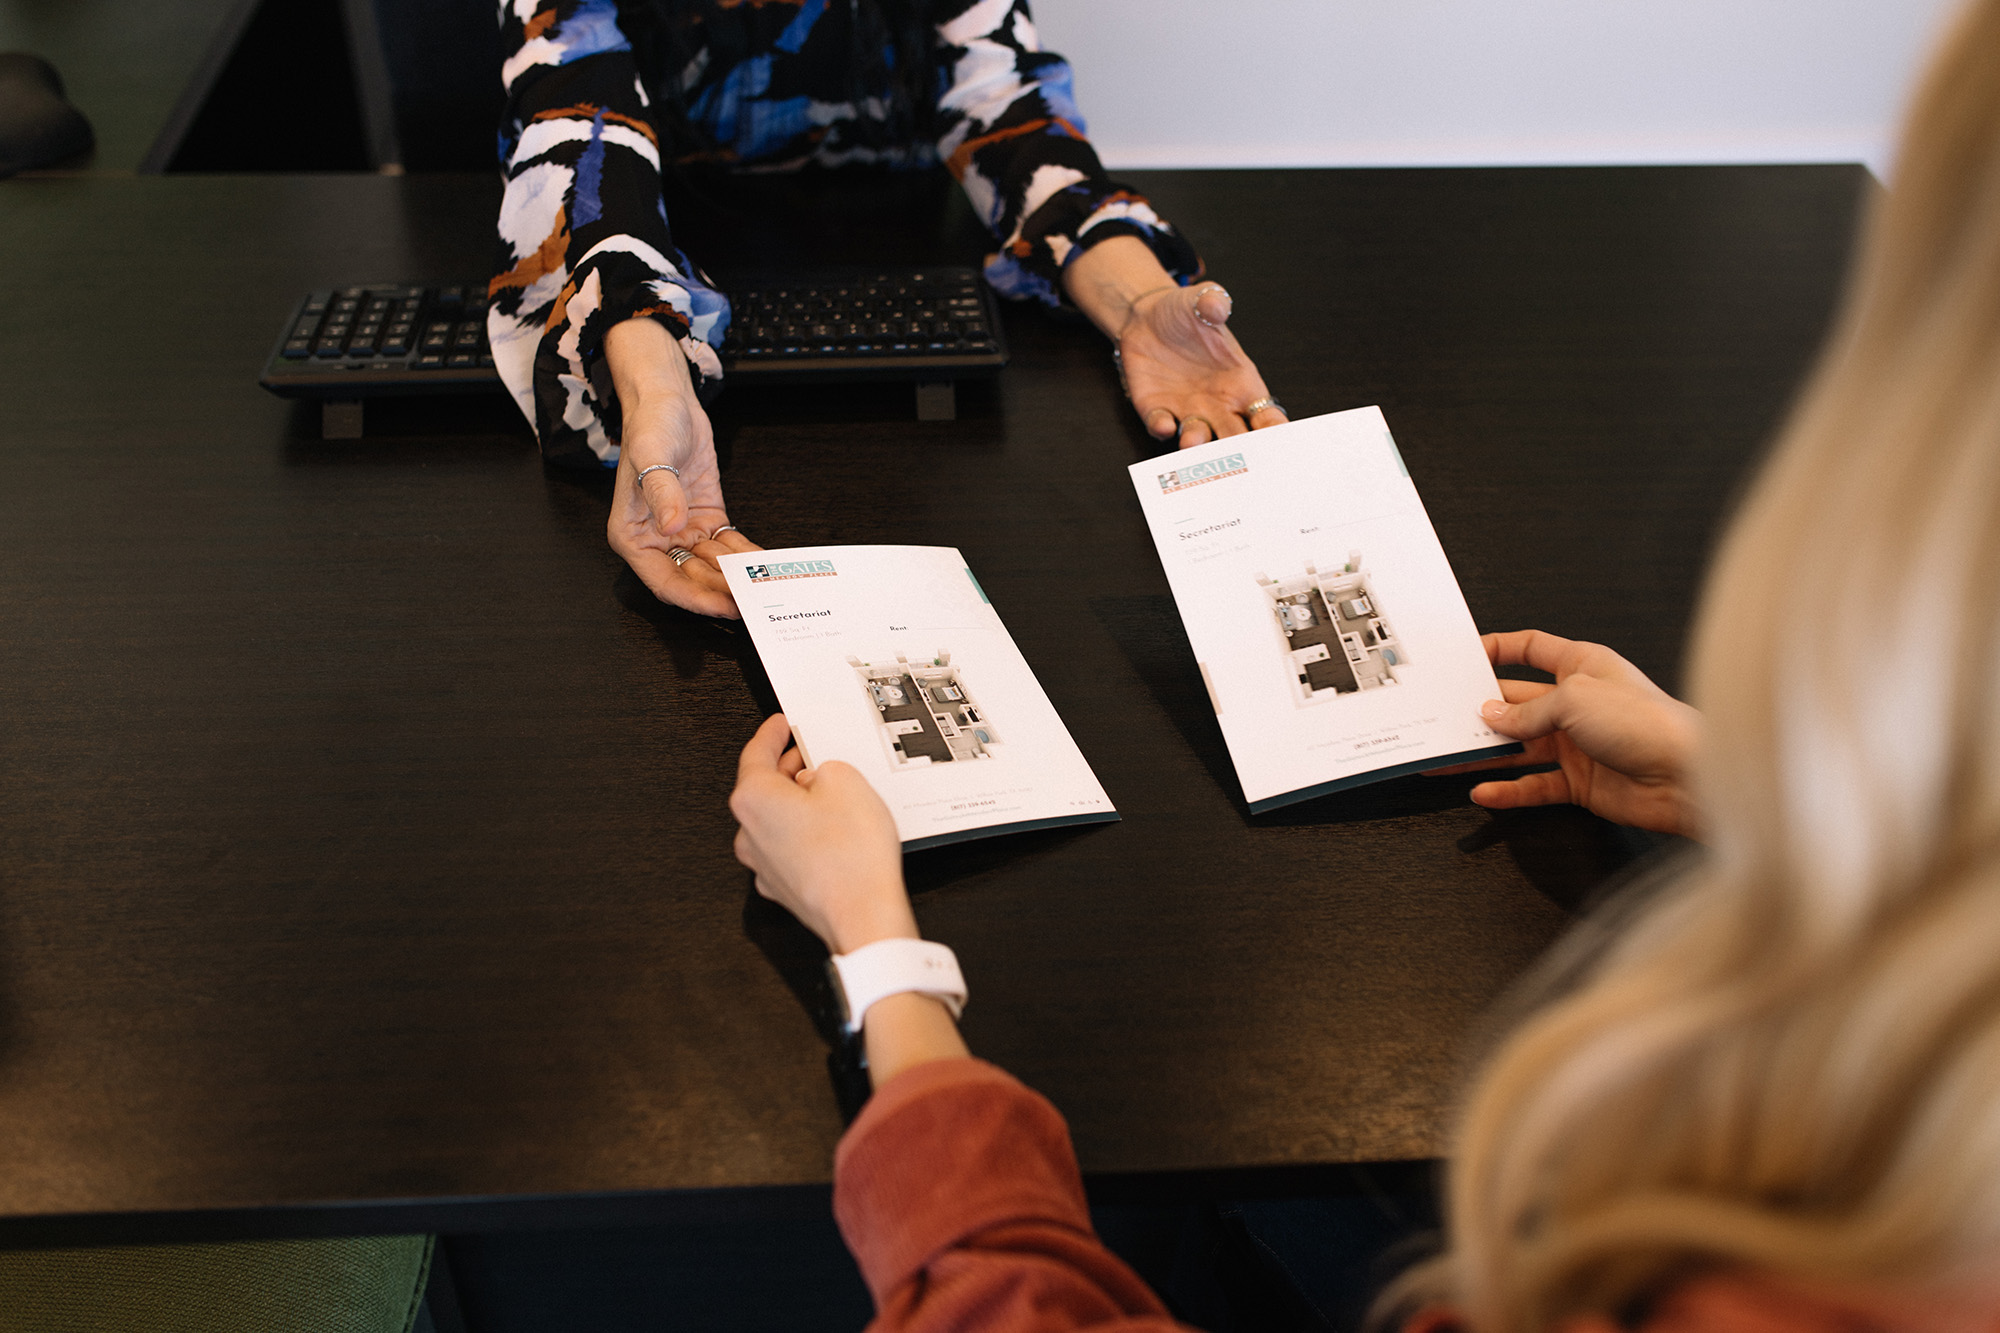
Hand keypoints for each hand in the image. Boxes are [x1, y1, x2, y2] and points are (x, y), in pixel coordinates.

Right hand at [603, 318, 760, 616]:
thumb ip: (663, 494)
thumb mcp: (652, 456)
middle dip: (722, 591)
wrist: (669, 401)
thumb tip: (670, 527)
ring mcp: (683, 532)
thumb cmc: (650, 425)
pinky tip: (766, 563)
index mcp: (632, 536)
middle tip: (754, 601)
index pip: (665, 582)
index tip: (723, 606)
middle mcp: (657, 540)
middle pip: (692, 579)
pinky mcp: (705, 520)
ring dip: (737, 577)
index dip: (695, 598)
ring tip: (766, 587)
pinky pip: (727, 546)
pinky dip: (746, 555)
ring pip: (713, 567)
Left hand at [731, 715, 969, 1086]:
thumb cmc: (851, 856)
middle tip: (812, 754)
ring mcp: (763, 864)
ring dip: (798, 803)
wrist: (863, 916)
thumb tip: (819, 779)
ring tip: (833, 793)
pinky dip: (805, 833)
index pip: (755, 753)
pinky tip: (834, 830)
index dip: (772, 733)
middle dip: (788, 768)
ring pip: (776, 819)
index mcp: (754, 799)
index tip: (780, 724)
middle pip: (763, 787)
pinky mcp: (783, 886)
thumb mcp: (847, 780)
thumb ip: (826, 768)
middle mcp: (749, 833)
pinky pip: (788, 847)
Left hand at [1063, 235, 1284, 448]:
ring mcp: (1187, 410)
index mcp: (1241, 383)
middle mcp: (1218, 404)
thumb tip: (1217, 304)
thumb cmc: (1185, 313)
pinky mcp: (1156, 409)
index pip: (1266, 415)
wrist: (1145, 318)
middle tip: (1238, 456)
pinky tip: (1163, 423)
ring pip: (1197, 437)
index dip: (1274, 430)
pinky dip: (1161, 427)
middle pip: (1234, 436)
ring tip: (1193, 441)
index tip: (1278, 440)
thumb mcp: (1201, 301)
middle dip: (1237, 448)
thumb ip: (1213, 302)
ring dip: (1196, 442)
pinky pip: (1160, 425)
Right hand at [1432, 630, 1701, 836]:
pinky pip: (1534, 784)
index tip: (1466, 657)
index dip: (1499, 649)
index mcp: (1583, 666)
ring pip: (1519, 747)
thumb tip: (1495, 715)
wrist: (1688, 778)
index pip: (1532, 649)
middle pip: (1518, 701)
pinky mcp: (1580, 782)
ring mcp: (1578, 744)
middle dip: (1482, 708)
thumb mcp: (1575, 700)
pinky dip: (1508, 790)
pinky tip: (1485, 791)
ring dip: (1484, 752)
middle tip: (1445, 715)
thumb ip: (1528, 710)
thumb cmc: (1648, 724)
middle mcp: (1579, 703)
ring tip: (1449, 757)